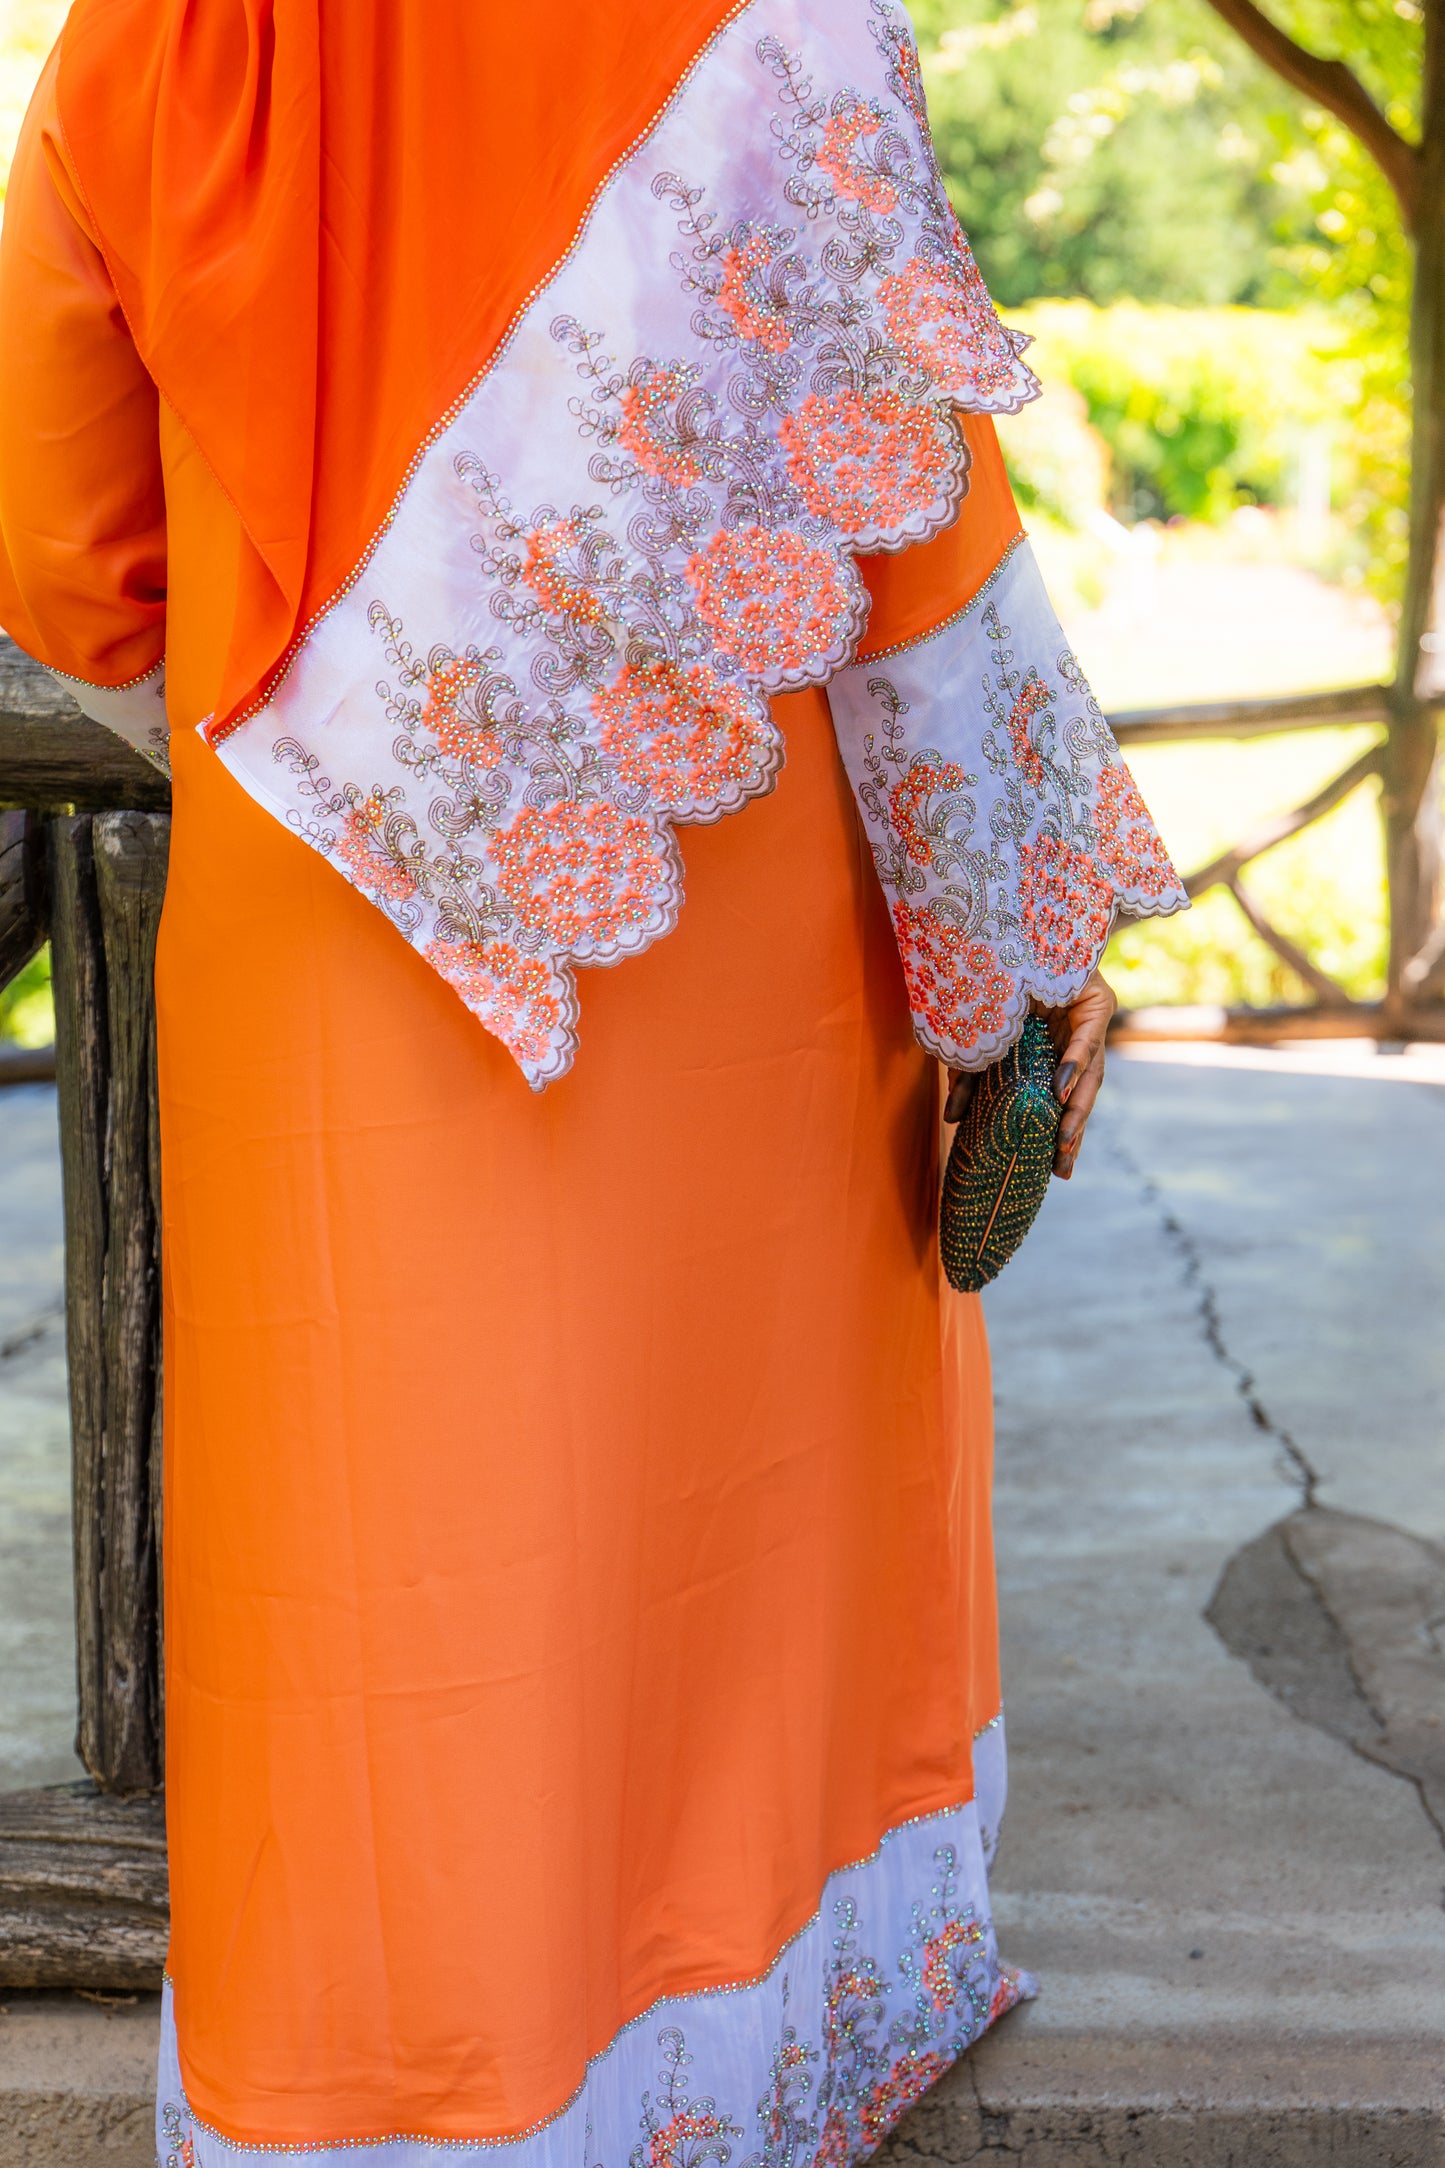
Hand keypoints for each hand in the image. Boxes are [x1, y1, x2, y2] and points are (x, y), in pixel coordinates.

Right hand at [944, 967, 1117, 1179]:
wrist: (1003, 925)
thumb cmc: (989, 979)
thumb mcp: (976, 1038)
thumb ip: (970, 1076)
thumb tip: (952, 1120)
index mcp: (1054, 1046)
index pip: (1062, 1097)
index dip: (1059, 1132)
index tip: (1055, 1170)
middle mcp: (1078, 1035)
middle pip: (1082, 1092)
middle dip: (1070, 1131)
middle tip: (1061, 1166)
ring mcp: (1090, 1018)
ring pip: (1092, 1072)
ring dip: (1077, 1108)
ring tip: (1062, 1139)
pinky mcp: (1096, 999)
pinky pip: (1087, 1037)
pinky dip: (1074, 1064)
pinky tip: (1061, 1090)